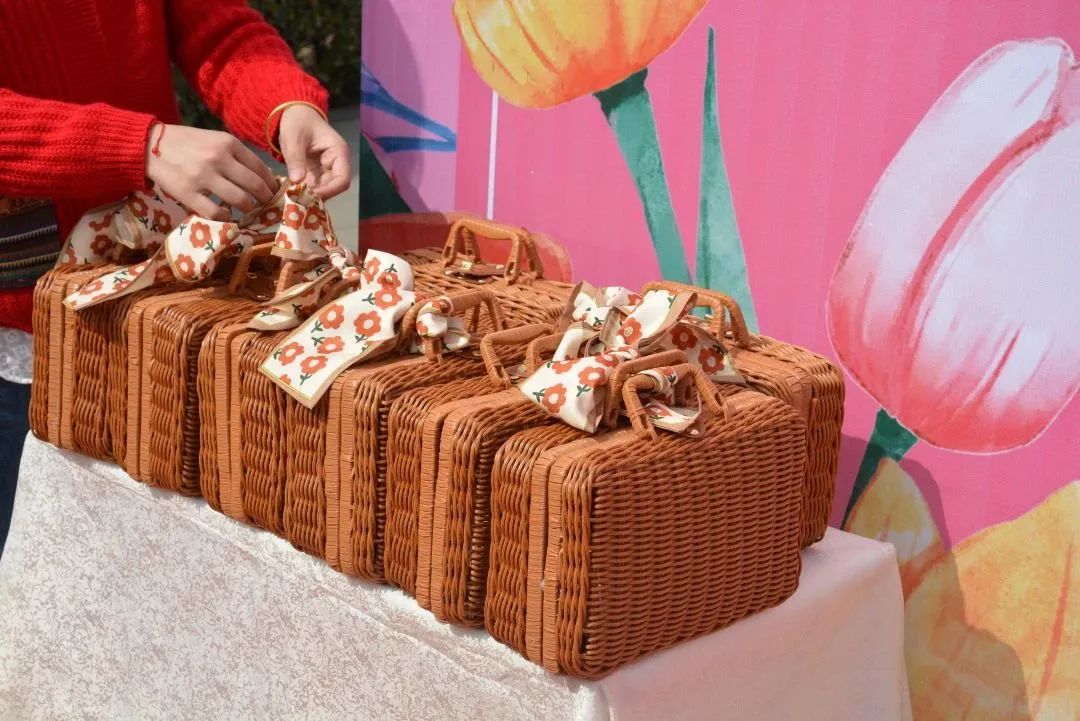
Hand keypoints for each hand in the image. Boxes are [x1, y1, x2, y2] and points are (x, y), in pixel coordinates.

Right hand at [145, 124, 277, 219]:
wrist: (150, 144)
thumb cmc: (187, 143)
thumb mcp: (214, 139)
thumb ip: (236, 155)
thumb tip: (262, 177)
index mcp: (228, 143)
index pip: (260, 168)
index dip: (271, 183)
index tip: (275, 192)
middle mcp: (218, 158)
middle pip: (255, 186)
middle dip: (265, 199)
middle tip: (267, 205)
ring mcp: (203, 176)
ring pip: (240, 200)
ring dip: (248, 208)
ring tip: (246, 209)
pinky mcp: (188, 193)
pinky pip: (216, 212)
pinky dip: (226, 216)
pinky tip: (226, 214)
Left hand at [277, 104, 350, 198]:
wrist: (294, 114)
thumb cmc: (297, 121)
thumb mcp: (293, 138)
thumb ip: (296, 159)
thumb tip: (297, 182)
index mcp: (338, 152)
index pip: (342, 179)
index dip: (329, 191)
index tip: (310, 196)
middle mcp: (336, 163)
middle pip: (334, 187)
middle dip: (318, 195)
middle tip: (298, 200)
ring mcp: (327, 169)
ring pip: (324, 190)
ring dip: (310, 196)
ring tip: (294, 198)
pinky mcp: (317, 173)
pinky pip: (315, 187)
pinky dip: (305, 192)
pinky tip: (293, 193)